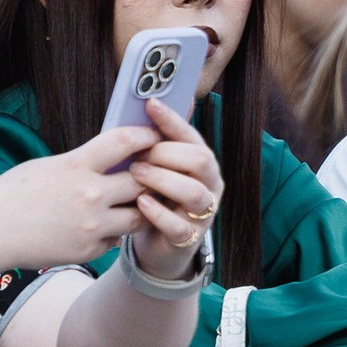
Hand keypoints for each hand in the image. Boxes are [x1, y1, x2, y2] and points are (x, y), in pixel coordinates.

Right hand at [0, 129, 160, 272]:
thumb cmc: (13, 194)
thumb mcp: (48, 167)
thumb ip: (82, 163)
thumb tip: (113, 157)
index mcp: (75, 166)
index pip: (124, 142)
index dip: (146, 137)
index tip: (154, 136)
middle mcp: (89, 196)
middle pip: (143, 182)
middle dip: (152, 177)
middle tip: (156, 173)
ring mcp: (92, 227)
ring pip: (140, 216)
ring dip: (140, 208)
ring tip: (134, 202)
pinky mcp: (90, 250)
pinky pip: (117, 239)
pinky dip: (115, 232)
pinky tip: (103, 225)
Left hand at [122, 98, 224, 277]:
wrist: (157, 245)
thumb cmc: (154, 198)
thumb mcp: (156, 168)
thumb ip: (155, 142)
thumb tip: (151, 100)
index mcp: (203, 165)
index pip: (193, 137)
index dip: (172, 120)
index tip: (150, 104)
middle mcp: (209, 186)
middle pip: (201, 161)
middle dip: (167, 154)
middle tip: (138, 156)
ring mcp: (202, 214)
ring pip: (194, 193)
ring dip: (163, 180)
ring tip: (137, 175)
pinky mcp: (189, 239)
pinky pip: (179, 225)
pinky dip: (158, 213)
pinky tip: (140, 203)